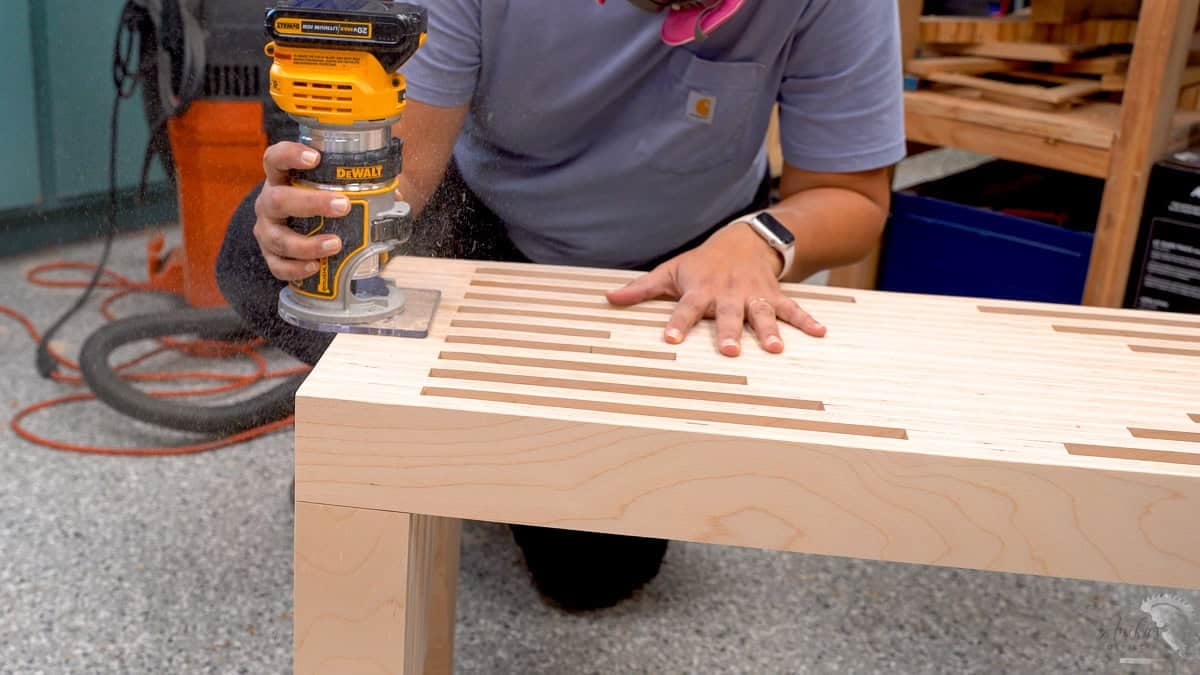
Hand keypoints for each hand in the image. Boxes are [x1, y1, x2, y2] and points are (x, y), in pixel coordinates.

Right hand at [253, 142, 351, 280]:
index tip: (315, 158)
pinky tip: (315, 266)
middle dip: (311, 203)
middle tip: (343, 206)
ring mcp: (266, 230)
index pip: (275, 158)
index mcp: (282, 179)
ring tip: (335, 244)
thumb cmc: (322, 203)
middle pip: (278, 199)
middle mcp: (268, 202)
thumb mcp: (335, 189)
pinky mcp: (270, 256)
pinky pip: (277, 266)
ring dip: (307, 243)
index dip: (290, 155)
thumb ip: (363, 187)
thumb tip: (396, 196)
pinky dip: (296, 269)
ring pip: (277, 237)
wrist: (310, 228)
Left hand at [606, 221, 825, 356]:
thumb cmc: (702, 263)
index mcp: (700, 290)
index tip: (669, 339)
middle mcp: (727, 294)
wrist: (744, 239)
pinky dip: (806, 320)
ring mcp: (753, 295)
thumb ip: (642, 289)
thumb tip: (608, 299)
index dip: (677, 323)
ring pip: (761, 314)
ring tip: (776, 348)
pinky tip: (821, 333)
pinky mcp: (774, 295)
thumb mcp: (671, 271)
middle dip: (728, 332)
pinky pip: (792, 308)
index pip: (685, 308)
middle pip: (727, 315)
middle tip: (729, 351)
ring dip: (769, 331)